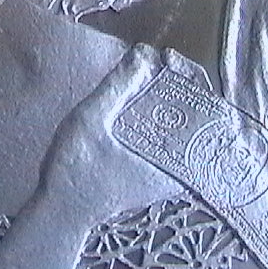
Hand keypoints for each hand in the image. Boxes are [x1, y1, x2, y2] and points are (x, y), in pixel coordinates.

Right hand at [36, 44, 184, 229]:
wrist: (61, 214)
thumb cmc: (74, 173)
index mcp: (174, 159)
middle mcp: (179, 169)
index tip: (166, 59)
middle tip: (159, 62)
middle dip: (184, 83)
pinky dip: (163, 116)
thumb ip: (117, 86)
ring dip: (174, 97)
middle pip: (202, 114)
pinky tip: (142, 100)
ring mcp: (167, 173)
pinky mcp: (153, 173)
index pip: (207, 109)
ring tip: (152, 75)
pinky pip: (172, 138)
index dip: (191, 75)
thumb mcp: (90, 122)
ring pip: (188, 126)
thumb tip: (144, 53)